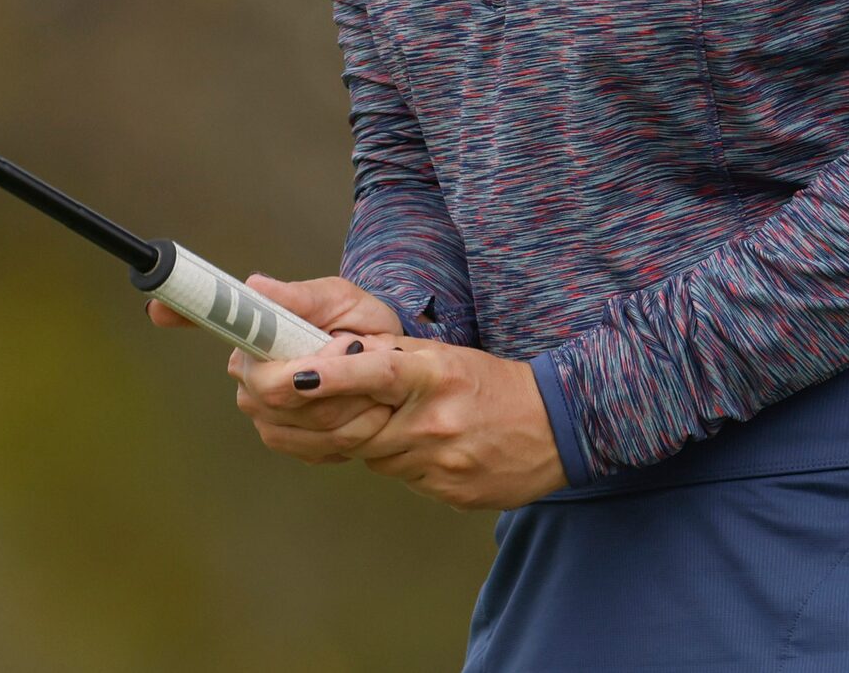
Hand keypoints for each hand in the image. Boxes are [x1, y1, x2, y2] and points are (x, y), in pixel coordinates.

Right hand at [150, 274, 405, 461]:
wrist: (390, 364)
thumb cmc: (359, 322)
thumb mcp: (338, 300)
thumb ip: (298, 297)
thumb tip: (254, 284)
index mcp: (253, 334)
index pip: (214, 325)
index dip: (181, 313)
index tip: (159, 309)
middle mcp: (247, 375)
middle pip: (266, 389)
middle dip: (318, 374)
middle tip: (352, 348)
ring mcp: (264, 412)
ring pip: (295, 421)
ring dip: (341, 403)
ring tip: (363, 379)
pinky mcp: (287, 440)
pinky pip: (312, 446)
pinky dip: (343, 430)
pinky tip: (357, 410)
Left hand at [303, 338, 567, 510]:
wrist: (556, 428)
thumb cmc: (494, 383)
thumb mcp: (446, 356)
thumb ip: (393, 359)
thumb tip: (337, 360)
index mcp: (435, 376)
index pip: (375, 374)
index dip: (332, 376)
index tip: (293, 377)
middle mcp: (435, 421)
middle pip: (362, 428)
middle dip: (341, 419)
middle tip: (337, 408)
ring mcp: (442, 463)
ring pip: (379, 457)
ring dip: (379, 441)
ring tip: (412, 424)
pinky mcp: (450, 493)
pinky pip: (405, 479)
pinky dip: (407, 462)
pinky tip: (433, 448)